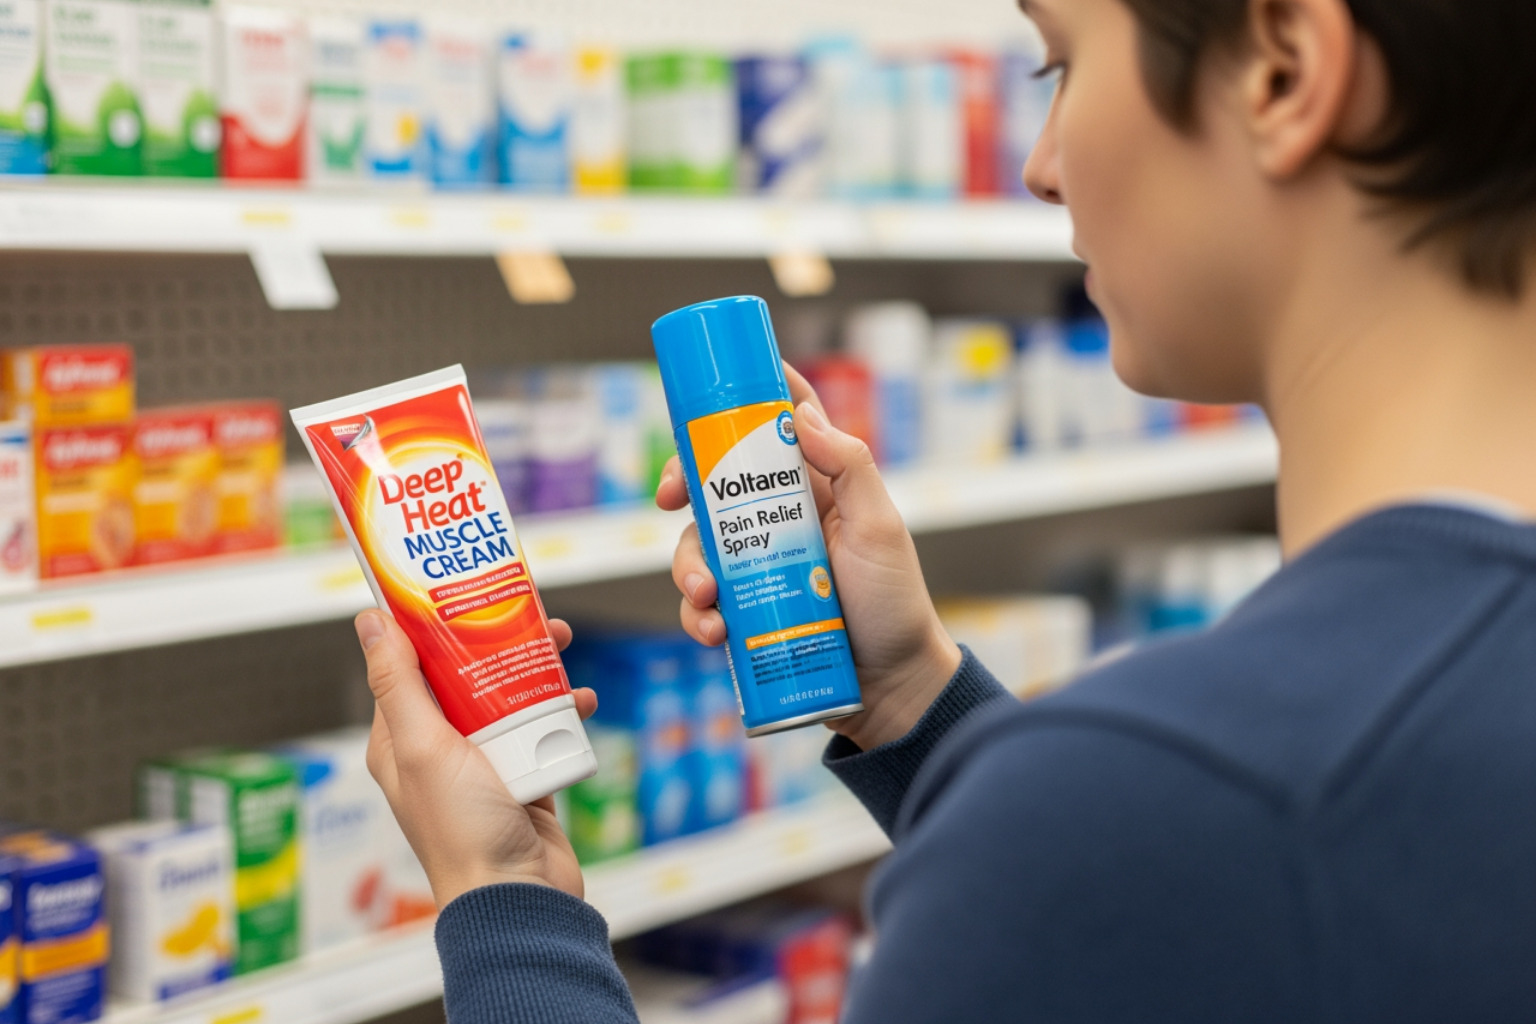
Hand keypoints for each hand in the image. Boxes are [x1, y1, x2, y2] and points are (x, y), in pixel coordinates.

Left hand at [356, 609, 597, 908]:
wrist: (517, 898)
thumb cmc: (462, 831)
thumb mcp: (423, 746)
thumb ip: (398, 683)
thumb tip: (370, 622)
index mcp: (402, 740)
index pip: (410, 665)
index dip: (432, 624)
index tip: (457, 586)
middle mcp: (440, 749)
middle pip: (466, 674)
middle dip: (496, 638)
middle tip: (527, 609)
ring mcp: (485, 763)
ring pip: (510, 696)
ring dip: (536, 668)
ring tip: (561, 644)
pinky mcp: (525, 777)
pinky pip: (543, 728)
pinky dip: (562, 709)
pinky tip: (581, 699)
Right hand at [657, 364, 961, 752]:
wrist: (891, 682)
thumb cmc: (894, 600)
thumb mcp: (879, 525)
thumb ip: (849, 465)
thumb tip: (801, 414)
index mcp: (813, 488)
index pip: (770, 433)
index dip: (733, 413)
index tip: (702, 409)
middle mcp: (778, 521)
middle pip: (714, 487)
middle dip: (681, 486)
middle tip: (668, 497)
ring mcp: (757, 567)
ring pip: (697, 548)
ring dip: (687, 567)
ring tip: (706, 594)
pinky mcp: (745, 611)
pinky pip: (702, 605)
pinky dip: (697, 615)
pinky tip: (716, 630)